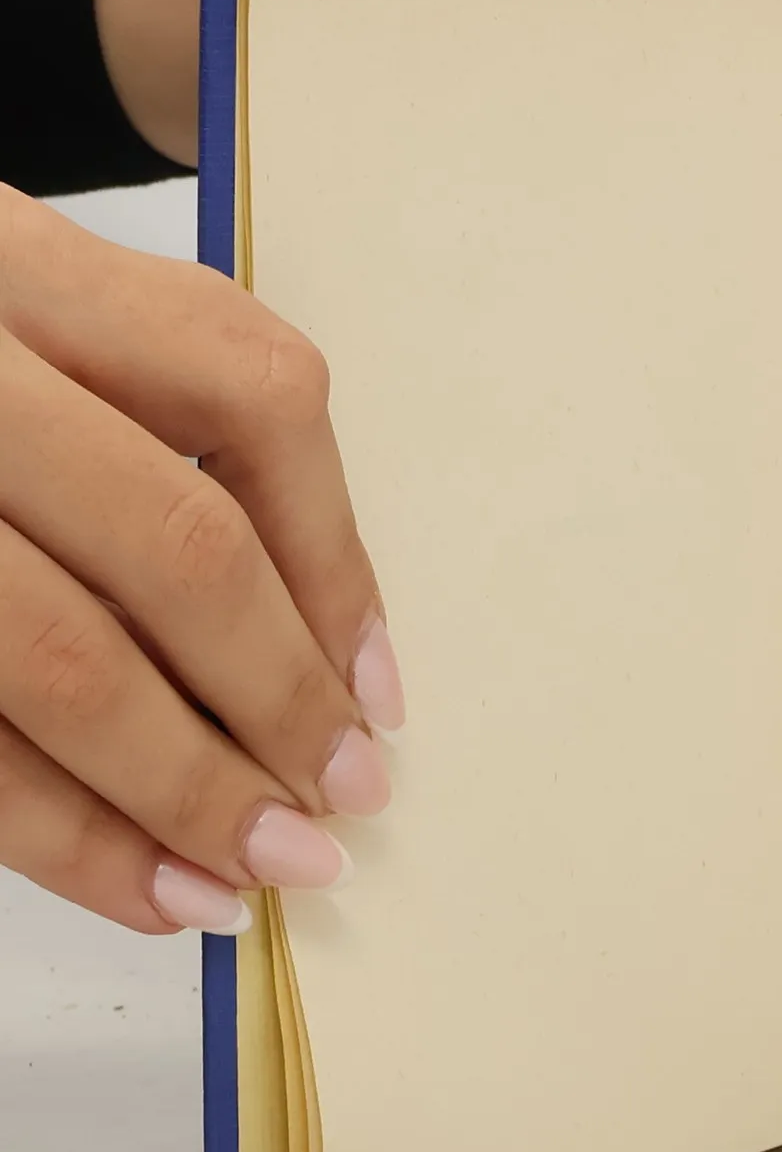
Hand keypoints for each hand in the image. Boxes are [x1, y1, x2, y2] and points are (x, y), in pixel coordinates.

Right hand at [0, 189, 402, 935]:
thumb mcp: (16, 323)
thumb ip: (146, 426)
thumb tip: (324, 648)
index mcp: (19, 263)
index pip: (251, 389)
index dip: (334, 558)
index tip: (376, 690)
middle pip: (173, 544)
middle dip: (277, 699)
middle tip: (345, 803)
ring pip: (61, 658)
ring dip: (182, 792)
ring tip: (263, 871)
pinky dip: (60, 834)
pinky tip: (145, 888)